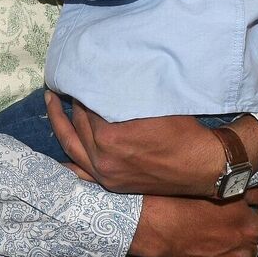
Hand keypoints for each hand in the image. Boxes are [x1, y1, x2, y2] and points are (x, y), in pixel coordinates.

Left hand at [46, 92, 257, 196]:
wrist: (205, 165)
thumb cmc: (184, 130)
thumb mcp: (153, 103)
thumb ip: (125, 93)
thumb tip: (104, 74)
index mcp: (111, 136)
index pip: (87, 105)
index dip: (84, 88)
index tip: (81, 73)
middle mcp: (102, 157)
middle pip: (78, 123)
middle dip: (74, 101)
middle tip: (70, 82)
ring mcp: (104, 173)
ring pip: (72, 144)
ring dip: (61, 122)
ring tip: (52, 102)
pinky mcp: (110, 183)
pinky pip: (79, 170)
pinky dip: (67, 157)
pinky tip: (56, 147)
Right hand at [129, 195, 257, 256]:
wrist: (155, 225)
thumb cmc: (184, 201)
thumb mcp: (222, 189)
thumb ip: (257, 191)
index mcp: (250, 227)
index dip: (253, 226)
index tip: (239, 223)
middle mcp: (245, 251)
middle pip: (254, 251)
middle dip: (242, 245)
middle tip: (220, 237)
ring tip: (217, 256)